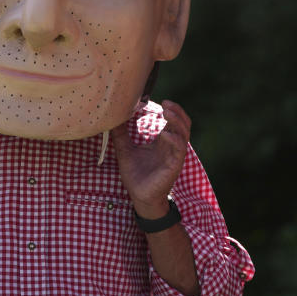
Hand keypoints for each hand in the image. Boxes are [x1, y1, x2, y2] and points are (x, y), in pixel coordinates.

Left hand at [113, 100, 190, 218]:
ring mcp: (174, 156)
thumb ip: (121, 134)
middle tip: (166, 102)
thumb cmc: (135, 174)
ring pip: (184, 135)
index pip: (172, 122)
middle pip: (183, 125)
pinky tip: (165, 133)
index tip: (158, 100)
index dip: (170, 110)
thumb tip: (112, 117)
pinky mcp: (174, 166)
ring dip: (177, 122)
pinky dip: (174, 140)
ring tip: (167, 112)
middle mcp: (171, 147)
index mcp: (162, 142)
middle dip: (177, 112)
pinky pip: (179, 150)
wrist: (139, 196)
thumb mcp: (125, 150)